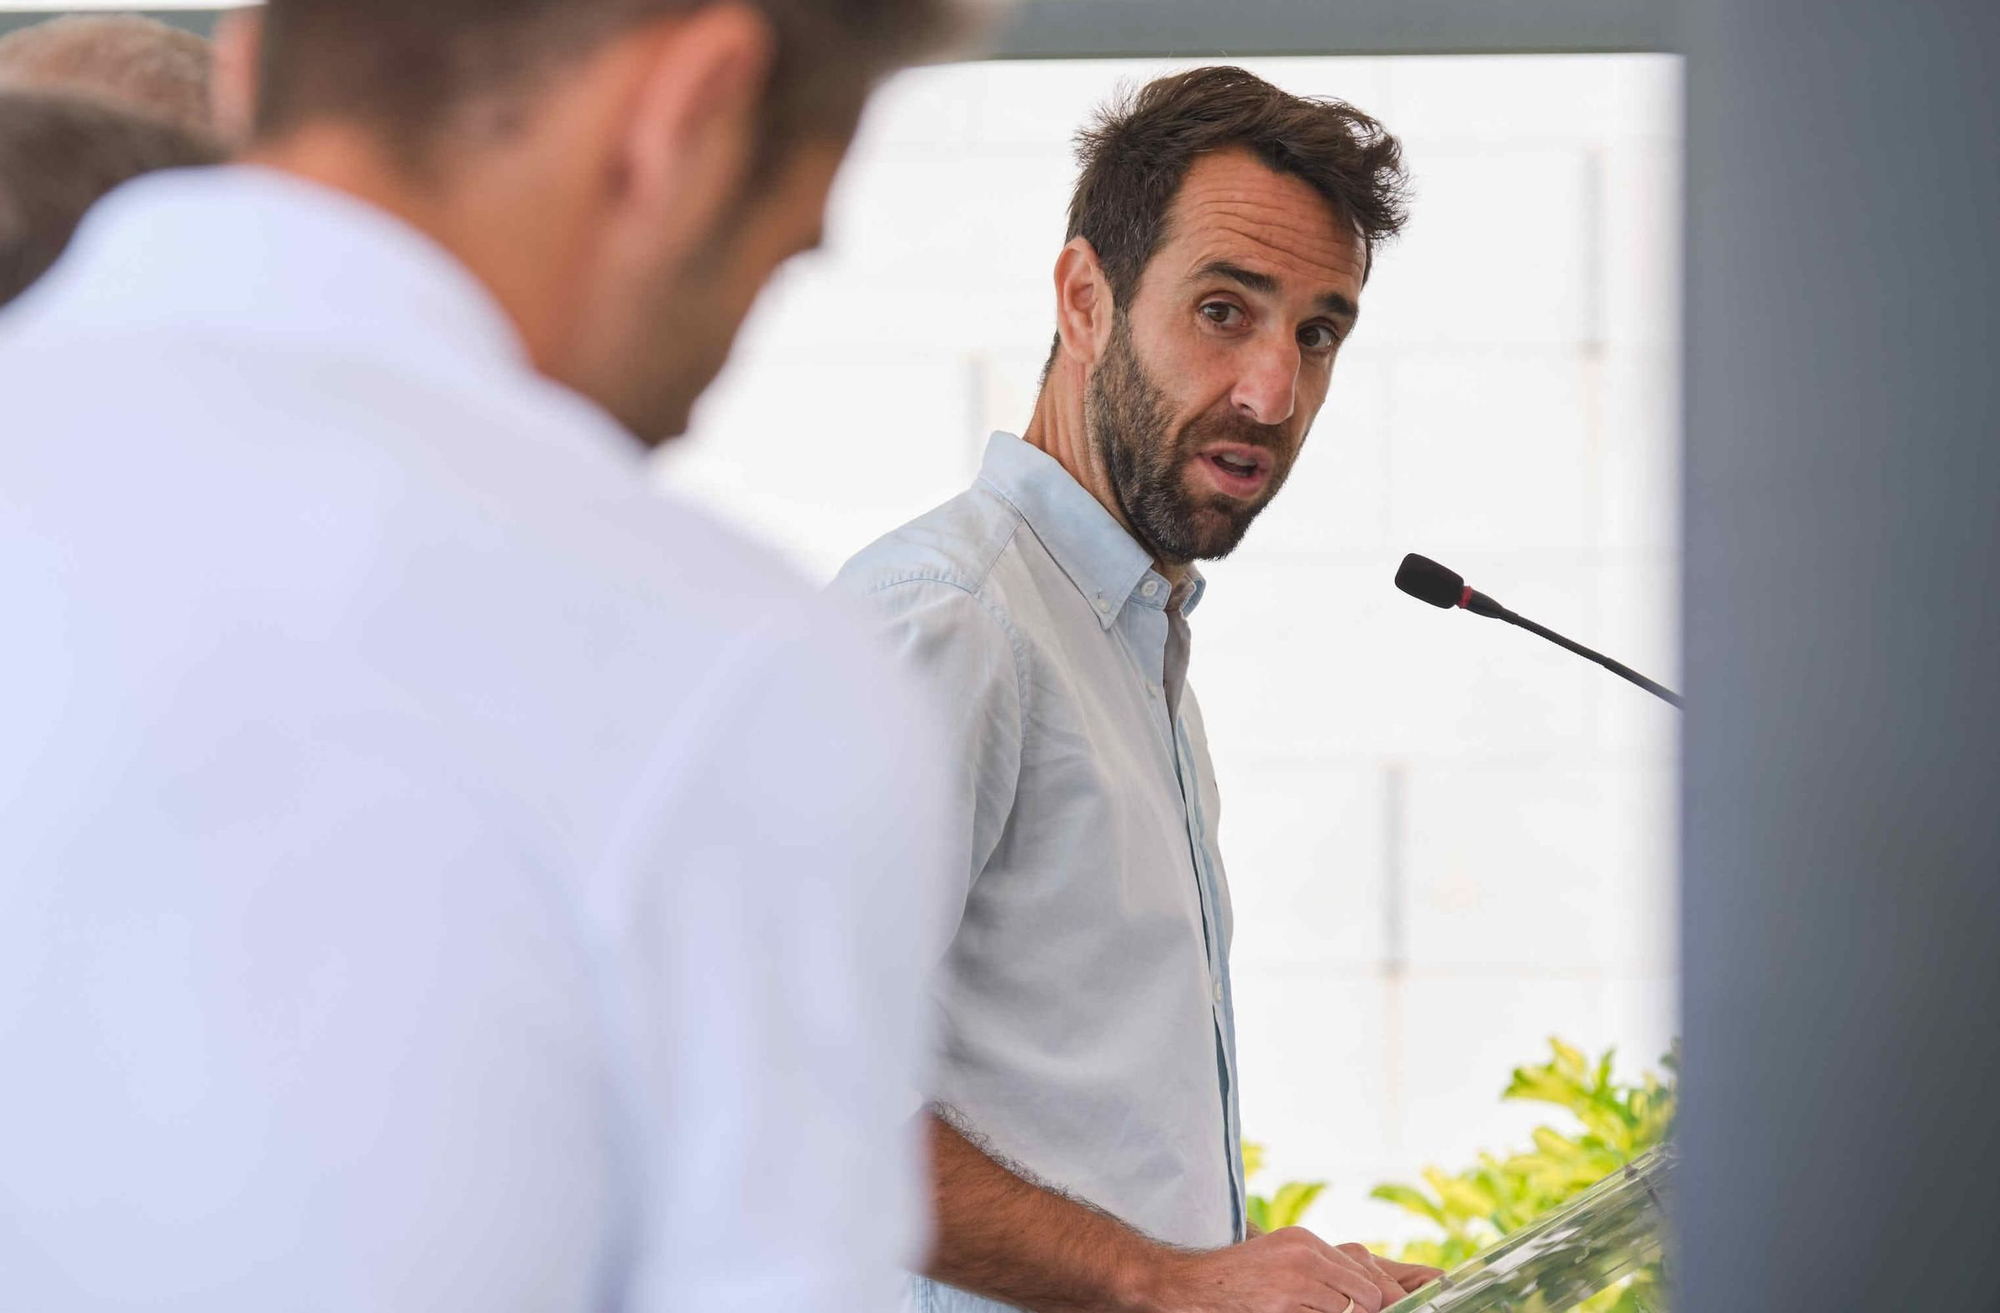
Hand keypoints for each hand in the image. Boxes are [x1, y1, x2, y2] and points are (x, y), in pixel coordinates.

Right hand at [1139, 1229, 1443, 1312]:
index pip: (1369, 1275)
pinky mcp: (1285, 1300)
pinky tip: (1289, 1309)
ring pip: (1348, 1311)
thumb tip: (1375, 1296)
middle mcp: (1306, 1253)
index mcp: (1307, 1241)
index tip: (1402, 1306)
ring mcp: (1296, 1277)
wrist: (1191, 1284)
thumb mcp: (1284, 1261)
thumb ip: (1324, 1273)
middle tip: (1365, 1310)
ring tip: (1299, 1305)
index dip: (1390, 1299)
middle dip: (1370, 1311)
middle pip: (1368, 1295)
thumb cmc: (1241, 1279)